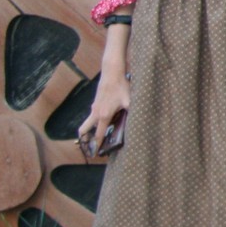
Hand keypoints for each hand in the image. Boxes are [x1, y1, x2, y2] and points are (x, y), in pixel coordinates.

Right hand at [79, 17, 131, 147]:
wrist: (112, 72)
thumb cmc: (121, 87)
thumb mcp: (130, 101)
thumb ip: (133, 113)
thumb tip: (140, 123)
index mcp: (103, 116)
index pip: (99, 134)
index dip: (97, 145)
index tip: (96, 154)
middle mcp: (96, 113)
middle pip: (85, 130)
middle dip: (85, 139)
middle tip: (89, 148)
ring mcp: (94, 107)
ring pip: (88, 122)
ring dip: (90, 130)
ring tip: (96, 137)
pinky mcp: (96, 102)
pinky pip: (93, 115)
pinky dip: (96, 121)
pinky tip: (107, 120)